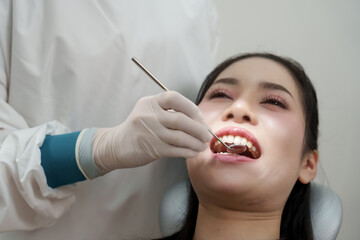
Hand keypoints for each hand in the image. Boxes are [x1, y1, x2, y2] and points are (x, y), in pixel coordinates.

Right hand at [92, 91, 210, 170]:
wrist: (117, 145)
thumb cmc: (139, 127)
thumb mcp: (149, 111)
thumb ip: (169, 111)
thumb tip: (198, 120)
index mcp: (149, 102)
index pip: (173, 98)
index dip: (190, 106)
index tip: (199, 116)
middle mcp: (149, 115)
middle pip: (180, 120)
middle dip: (199, 128)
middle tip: (207, 134)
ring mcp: (150, 133)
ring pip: (180, 137)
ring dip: (196, 142)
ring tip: (202, 145)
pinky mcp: (152, 149)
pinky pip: (176, 150)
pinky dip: (188, 151)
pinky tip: (193, 152)